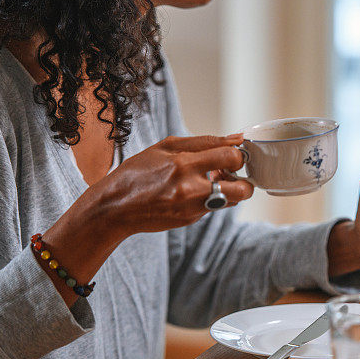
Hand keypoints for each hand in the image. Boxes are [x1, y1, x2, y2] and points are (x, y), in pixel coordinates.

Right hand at [93, 133, 253, 240]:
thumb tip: (236, 138)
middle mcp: (191, 189)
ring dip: (230, 190)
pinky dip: (210, 198)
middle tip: (231, 173)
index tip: (233, 153)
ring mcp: (193, 208)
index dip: (239, 154)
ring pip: (232, 200)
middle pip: (243, 189)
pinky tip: (192, 192)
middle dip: (245, 180)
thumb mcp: (166, 147)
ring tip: (212, 180)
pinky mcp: (191, 220)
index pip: (232, 157)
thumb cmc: (138, 172)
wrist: (114, 207)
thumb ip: (205, 142)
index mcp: (184, 164)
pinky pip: (214, 207)